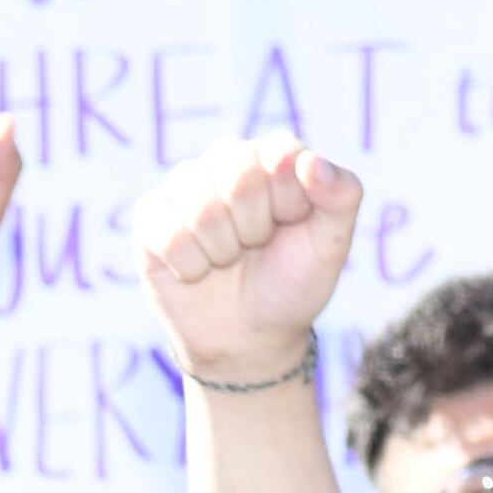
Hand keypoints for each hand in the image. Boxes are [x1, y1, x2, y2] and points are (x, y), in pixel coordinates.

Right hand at [135, 136, 360, 385]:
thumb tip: (310, 162)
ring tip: (226, 260)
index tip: (290, 226)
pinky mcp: (150, 218)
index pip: (280, 154)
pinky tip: (196, 271)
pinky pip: (166, 233)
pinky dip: (189, 265)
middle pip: (239, 176)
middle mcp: (225, 161)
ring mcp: (183, 188)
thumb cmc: (291, 284)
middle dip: (254, 227)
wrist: (247, 338)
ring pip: (201, 208)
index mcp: (273, 156)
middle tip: (255, 246)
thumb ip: (342, 195)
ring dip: (221, 250)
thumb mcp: (332, 244)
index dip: (288, 201)